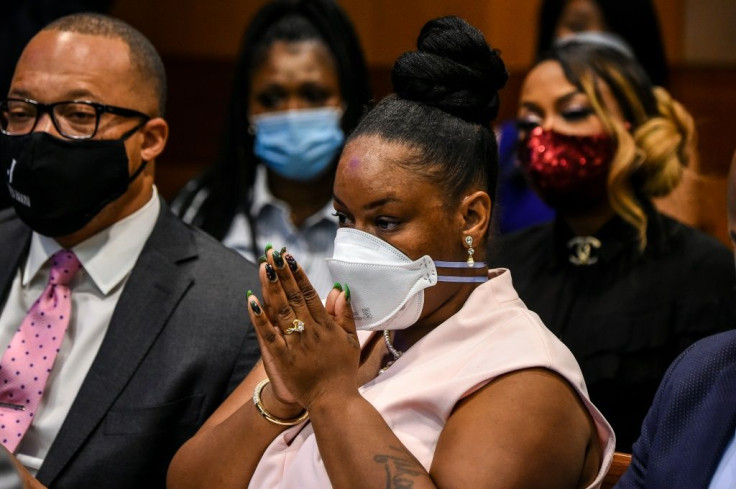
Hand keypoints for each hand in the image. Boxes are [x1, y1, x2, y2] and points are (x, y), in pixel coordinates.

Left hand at [247, 249, 360, 409]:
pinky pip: (268, 334)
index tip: (289, 257)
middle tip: (272, 252)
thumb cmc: (342, 370)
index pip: (309, 293)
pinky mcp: (283, 358)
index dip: (298, 274)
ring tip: (264, 267)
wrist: (333, 401)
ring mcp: (296, 344)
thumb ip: (344, 314)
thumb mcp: (350, 340)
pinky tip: (251, 300)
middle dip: (282, 273)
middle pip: (293, 296)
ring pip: (281, 310)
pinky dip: (260, 317)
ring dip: (271, 287)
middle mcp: (310, 331)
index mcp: (326, 325)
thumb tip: (339, 289)